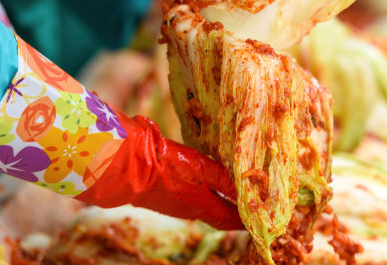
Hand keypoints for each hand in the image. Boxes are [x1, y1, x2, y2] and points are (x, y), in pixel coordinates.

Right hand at [77, 110, 241, 230]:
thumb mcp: (202, 169)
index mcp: (202, 205)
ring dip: (218, 203)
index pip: (229, 218)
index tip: (258, 220)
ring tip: (230, 195)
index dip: (243, 220)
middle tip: (247, 209)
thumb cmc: (167, 166)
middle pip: (216, 215)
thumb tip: (245, 191)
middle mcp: (189, 210)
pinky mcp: (163, 194)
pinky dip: (202, 194)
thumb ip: (223, 179)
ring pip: (203, 206)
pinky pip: (189, 198)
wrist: (128, 164)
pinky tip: (203, 184)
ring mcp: (175, 204)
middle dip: (232, 213)